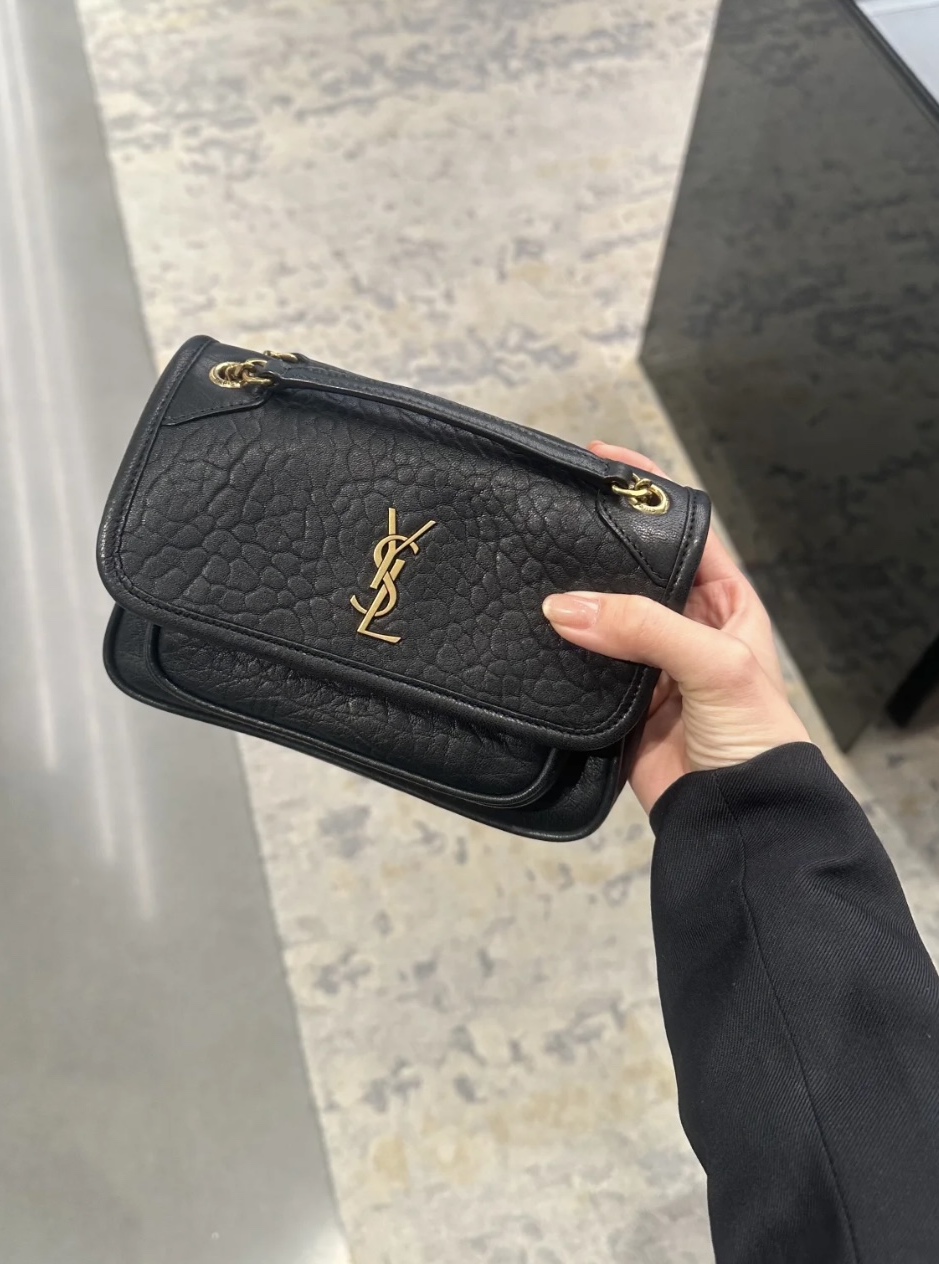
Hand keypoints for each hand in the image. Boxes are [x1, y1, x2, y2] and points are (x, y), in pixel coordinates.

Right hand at [542, 441, 811, 814]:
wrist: (737, 820)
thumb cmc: (755, 738)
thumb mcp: (716, 666)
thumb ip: (645, 628)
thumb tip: (565, 605)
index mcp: (725, 603)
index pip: (683, 531)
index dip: (646, 493)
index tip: (600, 462)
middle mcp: (685, 626)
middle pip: (633, 570)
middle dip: (595, 544)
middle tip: (549, 514)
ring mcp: (647, 664)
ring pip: (600, 615)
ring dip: (570, 597)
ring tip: (528, 564)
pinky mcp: (615, 702)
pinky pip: (579, 664)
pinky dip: (555, 649)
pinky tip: (528, 627)